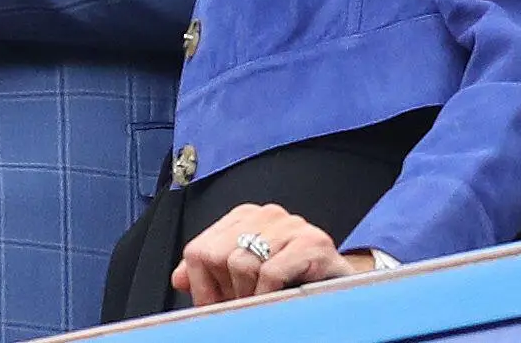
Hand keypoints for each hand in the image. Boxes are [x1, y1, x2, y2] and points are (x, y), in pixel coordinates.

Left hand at [173, 203, 368, 305]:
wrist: (342, 287)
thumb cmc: (291, 282)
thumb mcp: (245, 276)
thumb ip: (209, 273)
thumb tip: (177, 278)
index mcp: (245, 216)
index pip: (198, 248)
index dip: (202, 284)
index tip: (217, 302)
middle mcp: (266, 214)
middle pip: (215, 254)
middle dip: (225, 290)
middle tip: (243, 305)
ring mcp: (291, 225)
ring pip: (241, 264)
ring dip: (248, 295)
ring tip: (263, 302)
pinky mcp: (312, 242)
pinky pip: (270, 273)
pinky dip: (268, 295)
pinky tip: (279, 299)